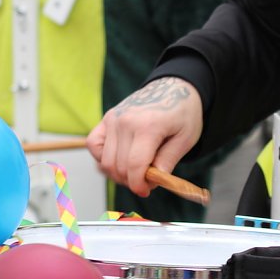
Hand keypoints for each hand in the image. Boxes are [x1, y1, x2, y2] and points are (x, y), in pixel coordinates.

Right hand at [87, 77, 202, 196]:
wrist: (173, 87)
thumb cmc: (182, 113)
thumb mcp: (186, 138)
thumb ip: (168, 161)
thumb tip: (153, 181)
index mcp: (148, 126)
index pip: (134, 166)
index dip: (138, 185)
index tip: (145, 191)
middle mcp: (126, 121)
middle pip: (119, 167)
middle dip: (132, 181)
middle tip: (147, 181)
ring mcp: (113, 119)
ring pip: (105, 161)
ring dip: (118, 174)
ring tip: (135, 171)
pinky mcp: (106, 118)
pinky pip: (93, 145)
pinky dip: (103, 158)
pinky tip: (119, 160)